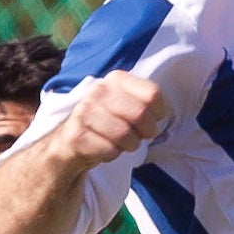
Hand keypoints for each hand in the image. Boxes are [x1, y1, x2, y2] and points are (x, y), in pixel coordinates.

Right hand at [45, 72, 164, 171]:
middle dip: (146, 132)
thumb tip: (159, 114)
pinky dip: (112, 155)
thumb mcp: (130, 105)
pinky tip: (104, 148)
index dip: (158, 113)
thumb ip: (147, 103)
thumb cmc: (111, 123)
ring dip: (129, 145)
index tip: (150, 119)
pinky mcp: (76, 135)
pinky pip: (109, 150)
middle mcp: (98, 90)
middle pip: (140, 114)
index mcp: (116, 79)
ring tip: (121, 143)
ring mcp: (84, 111)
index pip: (152, 94)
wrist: (74, 141)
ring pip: (124, 134)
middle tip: (138, 136)